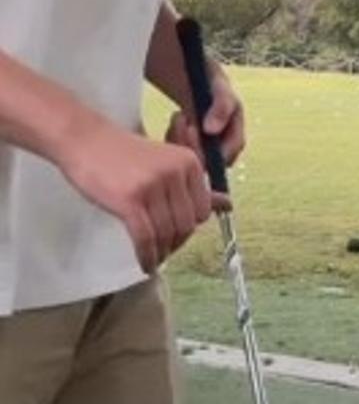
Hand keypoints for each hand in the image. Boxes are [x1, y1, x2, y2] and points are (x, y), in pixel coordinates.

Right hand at [58, 113, 219, 274]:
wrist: (86, 140)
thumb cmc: (124, 154)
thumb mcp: (165, 163)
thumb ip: (194, 186)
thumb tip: (227, 205)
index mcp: (189, 162)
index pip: (201, 211)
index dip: (189, 229)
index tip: (175, 236)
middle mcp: (176, 172)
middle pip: (186, 226)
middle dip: (175, 243)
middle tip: (162, 250)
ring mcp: (154, 185)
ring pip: (167, 235)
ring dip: (161, 253)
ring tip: (152, 258)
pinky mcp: (130, 200)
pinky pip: (145, 239)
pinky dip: (146, 257)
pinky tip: (144, 264)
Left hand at [166, 61, 245, 169]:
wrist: (201, 84)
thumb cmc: (215, 86)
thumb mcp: (221, 89)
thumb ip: (222, 106)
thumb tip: (211, 130)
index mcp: (235, 141)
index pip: (221, 160)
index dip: (204, 149)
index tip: (191, 127)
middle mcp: (221, 154)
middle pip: (202, 164)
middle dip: (188, 141)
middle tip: (181, 117)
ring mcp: (204, 154)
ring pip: (188, 161)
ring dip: (178, 138)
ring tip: (179, 115)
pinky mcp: (190, 152)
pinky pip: (178, 156)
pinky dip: (173, 138)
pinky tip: (176, 121)